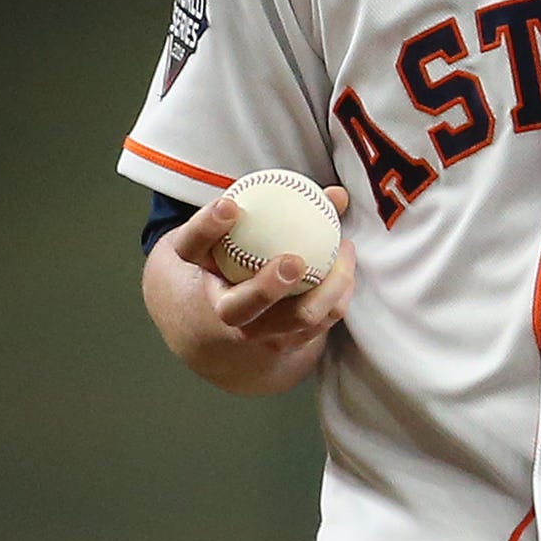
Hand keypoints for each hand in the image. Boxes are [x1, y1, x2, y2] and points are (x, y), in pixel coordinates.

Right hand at [143, 184, 358, 396]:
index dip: (208, 227)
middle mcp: (222, 308)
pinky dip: (339, 296)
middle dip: (266, 289)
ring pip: (293, 319)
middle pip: (238, 308)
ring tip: (343, 251)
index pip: (193, 246)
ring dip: (326, 289)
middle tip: (294, 261)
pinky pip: (320, 324)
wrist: (228, 316)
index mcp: (200, 269)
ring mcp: (254, 332)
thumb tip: (336, 195)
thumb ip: (276, 205)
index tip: (230, 205)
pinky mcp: (284, 344)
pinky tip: (347, 270)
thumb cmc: (238, 258)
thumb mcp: (239, 230)